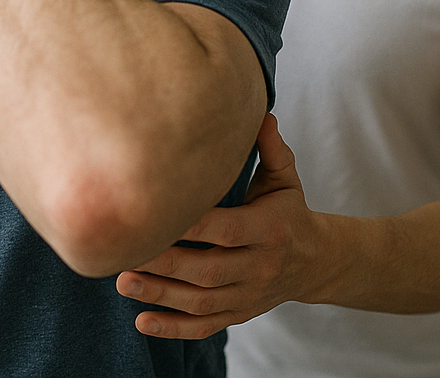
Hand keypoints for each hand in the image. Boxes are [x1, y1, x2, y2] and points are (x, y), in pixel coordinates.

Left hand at [116, 113, 316, 338]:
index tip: (158, 213)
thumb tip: (259, 111)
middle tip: (125, 252)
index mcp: (269, 230)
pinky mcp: (238, 314)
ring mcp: (248, 295)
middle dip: (166, 263)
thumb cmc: (288, 210)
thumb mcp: (286, 178)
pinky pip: (205, 326)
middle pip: (209, 270)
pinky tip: (142, 322)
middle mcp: (259, 266)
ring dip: (161, 295)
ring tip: (123, 282)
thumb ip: (271, 148)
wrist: (316, 261)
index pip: (228, 229)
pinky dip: (174, 328)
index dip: (195, 224)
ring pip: (202, 301)